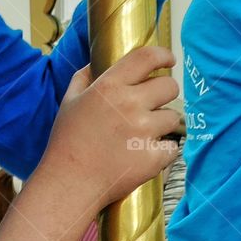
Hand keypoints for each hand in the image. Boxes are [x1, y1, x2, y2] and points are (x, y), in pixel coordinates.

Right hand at [36, 46, 179, 209]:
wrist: (69, 184)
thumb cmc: (67, 143)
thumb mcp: (69, 102)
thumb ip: (83, 78)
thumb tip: (94, 64)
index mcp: (109, 87)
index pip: (146, 57)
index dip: (163, 55)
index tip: (168, 60)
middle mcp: (129, 104)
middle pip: (169, 86)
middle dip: (166, 93)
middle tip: (154, 104)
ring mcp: (143, 132)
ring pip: (173, 117)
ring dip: (163, 124)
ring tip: (144, 134)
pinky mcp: (152, 157)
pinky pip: (173, 147)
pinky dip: (163, 151)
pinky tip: (144, 154)